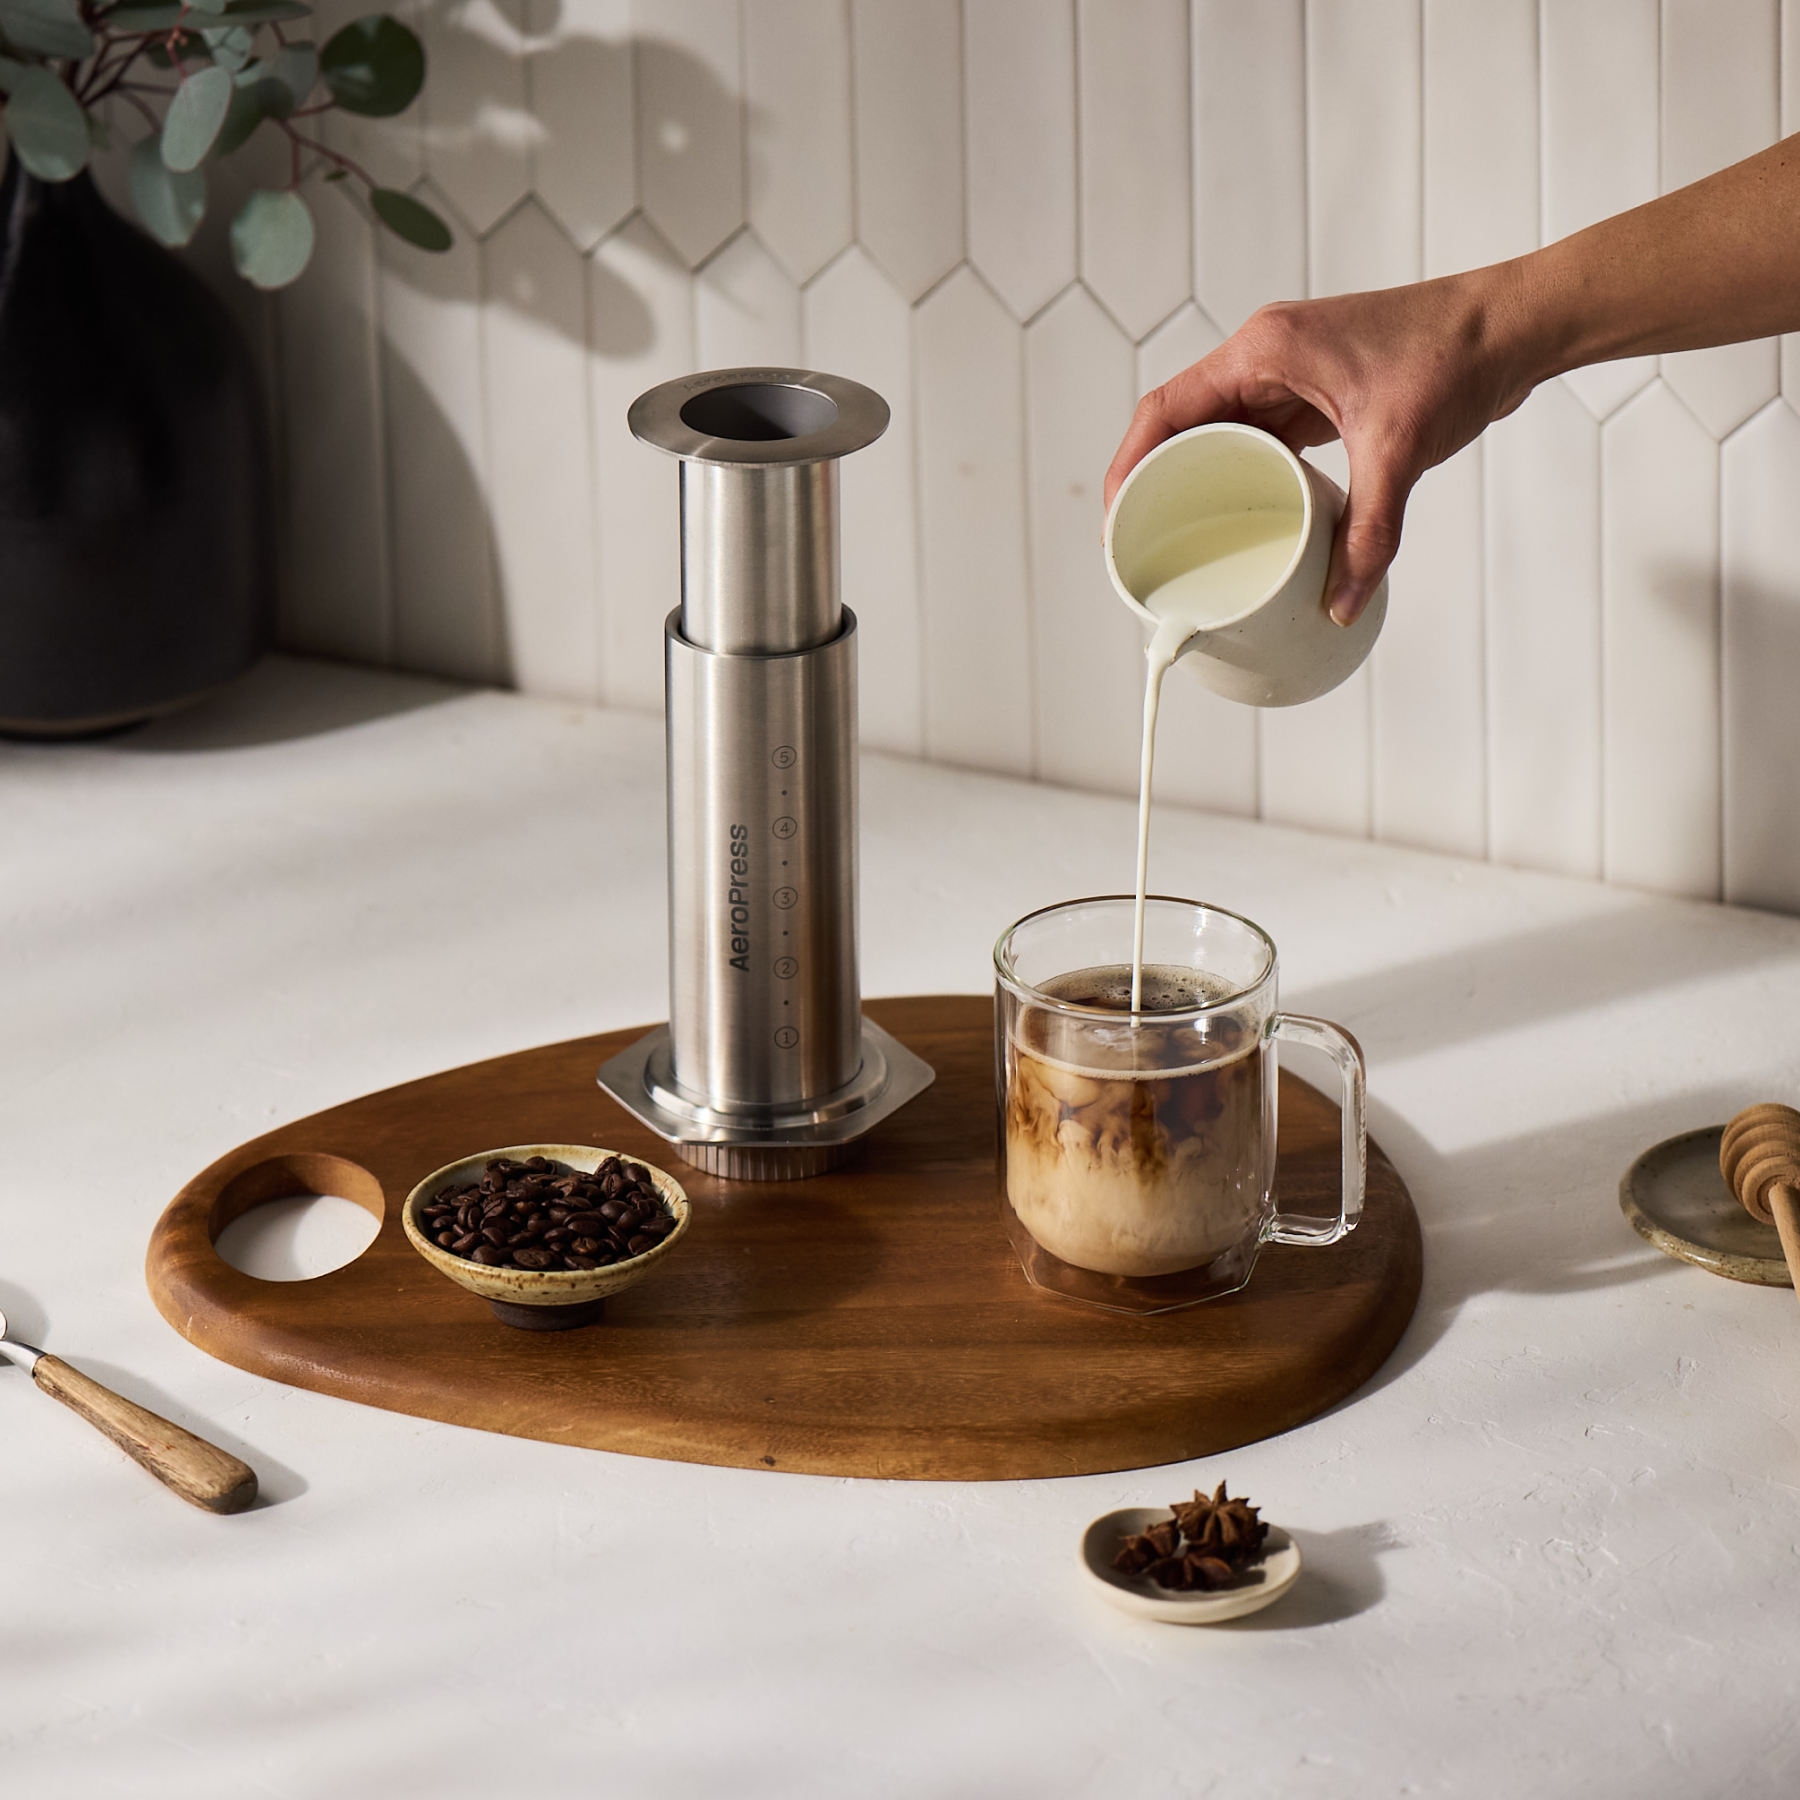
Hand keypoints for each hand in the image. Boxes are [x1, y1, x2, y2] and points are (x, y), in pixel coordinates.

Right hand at [1105, 268, 1533, 625]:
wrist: (1515, 325)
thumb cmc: (1456, 354)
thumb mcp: (1399, 451)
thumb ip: (1370, 532)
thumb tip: (1342, 603)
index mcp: (1264, 349)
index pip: (1167, 410)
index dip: (1130, 465)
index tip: (1117, 520)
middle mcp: (1266, 356)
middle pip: (1183, 424)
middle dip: (1155, 482)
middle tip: (1141, 543)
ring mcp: (1290, 374)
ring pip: (1220, 432)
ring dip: (1196, 480)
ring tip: (1178, 537)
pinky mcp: (1316, 393)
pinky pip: (1259, 437)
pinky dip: (1242, 476)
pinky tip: (1241, 516)